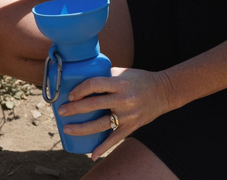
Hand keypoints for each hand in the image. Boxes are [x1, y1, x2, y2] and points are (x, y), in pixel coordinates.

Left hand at [56, 68, 173, 160]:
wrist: (165, 91)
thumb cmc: (141, 79)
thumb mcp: (123, 72)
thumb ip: (105, 75)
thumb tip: (82, 77)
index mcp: (120, 83)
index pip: (95, 84)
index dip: (80, 89)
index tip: (70, 94)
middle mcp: (124, 99)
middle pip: (94, 105)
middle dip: (74, 109)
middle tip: (61, 111)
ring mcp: (128, 115)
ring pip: (100, 124)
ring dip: (81, 128)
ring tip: (67, 128)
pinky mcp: (132, 126)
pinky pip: (115, 139)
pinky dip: (103, 148)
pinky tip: (91, 154)